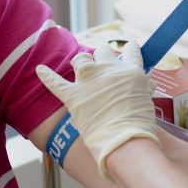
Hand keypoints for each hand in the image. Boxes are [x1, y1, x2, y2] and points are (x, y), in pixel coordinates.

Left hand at [36, 40, 158, 177]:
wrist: (124, 140)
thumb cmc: (141, 124)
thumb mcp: (148, 100)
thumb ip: (143, 87)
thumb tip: (145, 82)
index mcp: (131, 71)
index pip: (131, 50)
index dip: (129, 48)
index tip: (128, 46)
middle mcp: (109, 70)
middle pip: (103, 51)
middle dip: (103, 56)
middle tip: (104, 65)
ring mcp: (89, 82)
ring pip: (81, 58)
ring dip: (82, 61)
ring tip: (81, 66)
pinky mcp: (73, 96)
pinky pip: (56, 83)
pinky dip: (46, 76)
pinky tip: (40, 70)